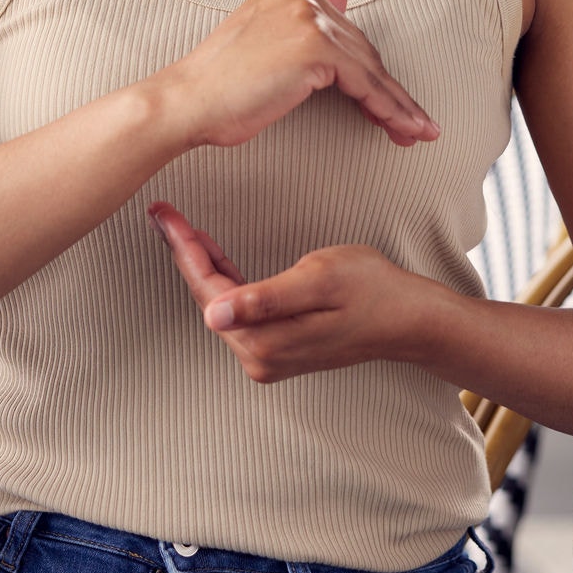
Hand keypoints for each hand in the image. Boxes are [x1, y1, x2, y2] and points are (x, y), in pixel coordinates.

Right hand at [149, 0, 438, 149]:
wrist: (187, 102)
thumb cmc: (220, 84)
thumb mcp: (267, 41)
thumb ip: (306, 18)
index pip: (345, 33)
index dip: (370, 72)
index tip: (392, 100)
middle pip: (362, 49)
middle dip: (389, 91)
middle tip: (414, 125)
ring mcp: (308, 17)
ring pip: (370, 67)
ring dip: (399, 105)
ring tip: (418, 132)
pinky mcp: (315, 46)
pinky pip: (365, 82)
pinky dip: (387, 108)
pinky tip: (402, 128)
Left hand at [149, 202, 442, 383]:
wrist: (408, 318)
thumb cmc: (372, 291)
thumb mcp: (318, 280)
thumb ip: (264, 298)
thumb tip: (214, 315)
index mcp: (264, 342)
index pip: (209, 291)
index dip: (184, 250)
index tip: (164, 216)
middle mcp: (260, 357)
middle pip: (209, 298)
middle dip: (186, 254)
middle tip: (165, 214)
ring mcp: (269, 356)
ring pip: (221, 303)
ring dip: (202, 264)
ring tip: (182, 228)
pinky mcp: (278, 347)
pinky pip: (239, 309)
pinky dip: (225, 278)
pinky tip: (217, 255)